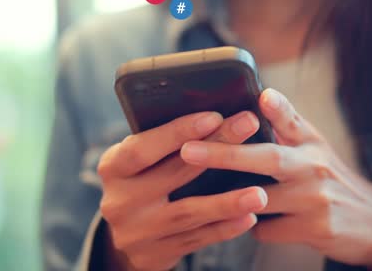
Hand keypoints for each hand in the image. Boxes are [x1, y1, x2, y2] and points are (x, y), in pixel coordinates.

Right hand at [97, 111, 268, 270]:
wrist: (126, 237)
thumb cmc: (141, 182)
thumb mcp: (139, 162)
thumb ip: (163, 144)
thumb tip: (213, 117)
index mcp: (112, 168)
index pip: (143, 148)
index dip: (178, 132)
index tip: (214, 116)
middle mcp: (120, 201)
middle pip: (174, 173)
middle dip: (217, 149)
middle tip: (249, 127)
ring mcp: (138, 231)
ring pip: (189, 212)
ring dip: (227, 202)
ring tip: (259, 192)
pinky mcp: (156, 255)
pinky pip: (197, 239)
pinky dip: (225, 227)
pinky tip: (249, 216)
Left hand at [179, 89, 371, 268]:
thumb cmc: (328, 178)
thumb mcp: (314, 148)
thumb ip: (286, 126)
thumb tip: (256, 98)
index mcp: (311, 142)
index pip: (293, 119)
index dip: (278, 107)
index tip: (264, 96)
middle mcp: (315, 166)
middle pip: (268, 159)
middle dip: (225, 154)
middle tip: (189, 150)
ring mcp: (316, 199)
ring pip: (259, 198)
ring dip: (233, 198)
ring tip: (214, 194)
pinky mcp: (316, 228)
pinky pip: (266, 229)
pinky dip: (253, 225)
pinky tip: (255, 220)